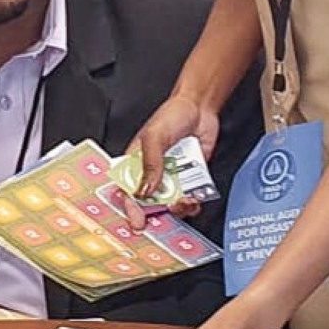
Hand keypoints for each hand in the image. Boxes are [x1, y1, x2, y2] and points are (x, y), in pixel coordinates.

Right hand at [131, 91, 221, 210]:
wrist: (200, 107)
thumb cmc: (172, 115)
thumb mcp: (154, 137)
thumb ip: (150, 164)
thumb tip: (145, 190)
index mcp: (136, 163)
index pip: (128, 190)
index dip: (131, 208)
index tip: (138, 221)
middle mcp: (153, 173)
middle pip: (150, 203)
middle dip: (159, 212)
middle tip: (167, 213)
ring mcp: (172, 176)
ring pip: (171, 203)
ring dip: (178, 208)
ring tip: (186, 201)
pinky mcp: (190, 177)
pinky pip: (190, 197)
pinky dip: (193, 202)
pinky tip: (196, 198)